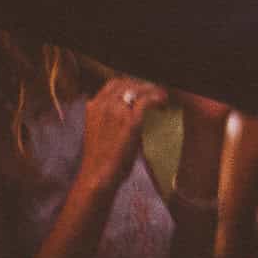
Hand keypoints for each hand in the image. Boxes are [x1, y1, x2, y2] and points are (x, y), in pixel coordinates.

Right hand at [77, 78, 167, 194]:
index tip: (143, 90)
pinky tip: (163, 104)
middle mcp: (102, 105)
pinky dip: (158, 98)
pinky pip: (147, 100)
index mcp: (93, 106)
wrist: (97, 174)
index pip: (114, 83)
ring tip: (163, 99)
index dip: (131, 84)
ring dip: (153, 91)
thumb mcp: (100, 130)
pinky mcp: (130, 121)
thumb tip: (131, 110)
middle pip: (127, 82)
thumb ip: (111, 116)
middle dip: (143, 86)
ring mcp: (115, 111)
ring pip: (138, 88)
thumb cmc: (101, 157)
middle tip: (156, 94)